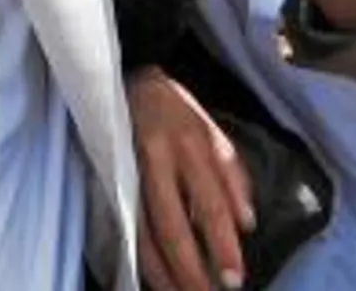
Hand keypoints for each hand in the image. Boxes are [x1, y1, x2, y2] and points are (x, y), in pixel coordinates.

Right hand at [130, 68, 254, 290]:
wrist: (125, 83)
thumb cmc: (177, 112)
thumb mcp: (214, 133)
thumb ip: (233, 177)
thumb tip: (247, 224)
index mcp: (189, 146)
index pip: (209, 203)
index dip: (222, 243)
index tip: (234, 278)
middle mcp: (155, 161)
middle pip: (171, 225)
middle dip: (190, 268)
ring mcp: (126, 172)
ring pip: (141, 232)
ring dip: (162, 271)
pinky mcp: (108, 181)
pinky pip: (124, 226)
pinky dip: (137, 257)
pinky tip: (151, 279)